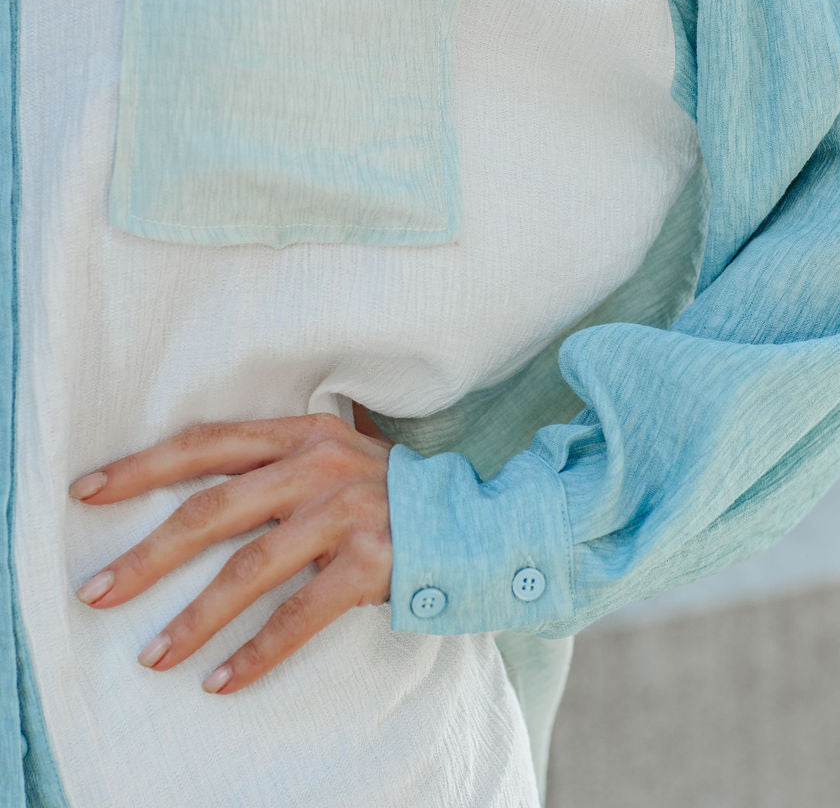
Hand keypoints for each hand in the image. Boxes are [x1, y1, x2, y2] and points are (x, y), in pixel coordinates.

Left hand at [67, 409, 395, 694]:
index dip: (144, 467)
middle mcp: (319, 466)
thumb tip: (202, 473)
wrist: (475, 519)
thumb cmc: (392, 491)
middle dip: (149, 555)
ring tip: (153, 655)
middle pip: (213, 510)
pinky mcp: (370, 562)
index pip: (207, 445)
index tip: (88, 493)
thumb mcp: (337, 455)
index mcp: (302, 435)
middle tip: (97, 592)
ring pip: (250, 568)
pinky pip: (300, 615)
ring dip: (195, 618)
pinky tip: (222, 681)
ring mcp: (346, 513)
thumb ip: (281, 457)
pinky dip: (257, 652)